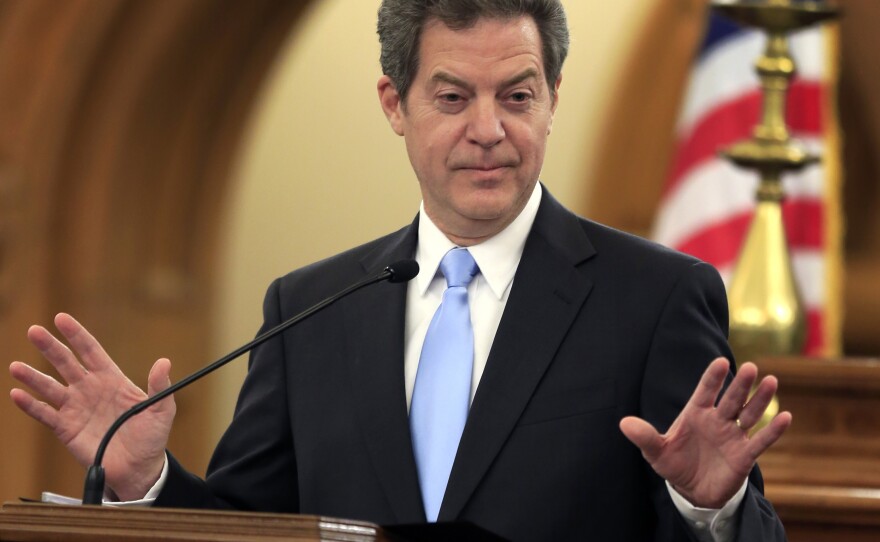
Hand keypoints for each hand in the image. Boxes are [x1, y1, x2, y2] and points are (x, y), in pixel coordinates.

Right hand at [9, 313, 175, 500]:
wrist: (139, 468)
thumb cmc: (151, 437)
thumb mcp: (161, 410)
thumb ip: (160, 386)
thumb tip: (164, 362)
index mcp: (111, 380)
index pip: (91, 351)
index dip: (77, 335)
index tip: (62, 318)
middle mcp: (90, 390)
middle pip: (66, 363)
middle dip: (50, 347)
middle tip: (34, 331)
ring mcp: (76, 408)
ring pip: (50, 387)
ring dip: (33, 376)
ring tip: (16, 366)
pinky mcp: (66, 429)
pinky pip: (45, 414)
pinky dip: (30, 405)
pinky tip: (17, 395)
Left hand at [619, 357, 790, 508]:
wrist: (692, 490)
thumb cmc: (674, 464)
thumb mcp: (656, 452)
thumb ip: (644, 436)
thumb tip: (623, 423)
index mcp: (695, 413)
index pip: (705, 391)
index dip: (713, 377)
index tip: (720, 361)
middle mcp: (717, 420)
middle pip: (731, 398)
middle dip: (740, 384)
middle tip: (751, 367)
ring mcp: (733, 436)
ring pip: (749, 413)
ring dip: (760, 400)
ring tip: (771, 381)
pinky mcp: (744, 455)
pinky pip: (761, 441)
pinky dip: (773, 430)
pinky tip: (786, 417)